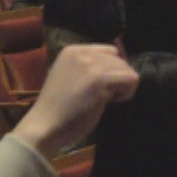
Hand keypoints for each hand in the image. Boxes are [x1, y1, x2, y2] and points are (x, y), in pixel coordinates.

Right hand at [12, 45, 139, 158]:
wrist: (44, 126)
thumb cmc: (57, 109)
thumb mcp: (70, 77)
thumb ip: (88, 68)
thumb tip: (117, 68)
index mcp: (73, 50)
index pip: (109, 51)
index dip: (109, 71)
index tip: (97, 88)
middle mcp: (83, 52)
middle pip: (119, 59)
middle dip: (116, 79)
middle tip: (99, 97)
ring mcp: (92, 64)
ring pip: (127, 69)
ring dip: (121, 87)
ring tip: (102, 100)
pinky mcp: (100, 79)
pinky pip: (131, 79)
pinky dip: (126, 93)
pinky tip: (109, 103)